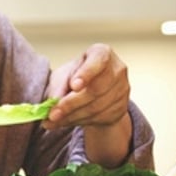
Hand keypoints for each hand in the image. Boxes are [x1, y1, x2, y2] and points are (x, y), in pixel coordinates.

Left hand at [44, 43, 132, 165]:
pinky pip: (99, 118)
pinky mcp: (121, 108)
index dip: (86, 74)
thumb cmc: (74, 77)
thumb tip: (53, 102)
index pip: (98, 61)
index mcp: (102, 53)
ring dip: (72, 116)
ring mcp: (122, 89)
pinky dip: (78, 121)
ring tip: (52, 120)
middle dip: (71, 104)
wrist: (90, 91)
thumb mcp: (63, 76)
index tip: (74, 86)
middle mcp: (117, 70)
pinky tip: (65, 121)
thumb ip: (58, 87)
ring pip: (96, 107)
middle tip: (52, 114)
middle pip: (96, 89)